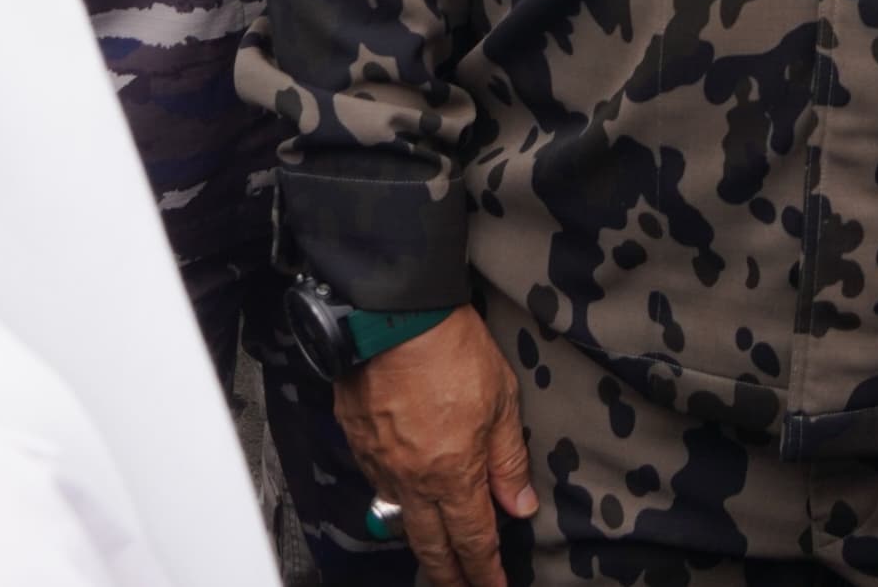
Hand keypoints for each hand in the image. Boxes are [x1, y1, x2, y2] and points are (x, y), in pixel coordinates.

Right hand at [333, 310, 539, 586]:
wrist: (392, 316)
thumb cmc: (452, 350)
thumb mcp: (502, 401)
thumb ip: (508, 460)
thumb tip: (519, 505)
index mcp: (453, 473)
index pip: (473, 539)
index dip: (485, 571)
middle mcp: (413, 480)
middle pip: (431, 545)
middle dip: (449, 574)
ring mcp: (380, 464)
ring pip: (401, 520)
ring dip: (421, 543)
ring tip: (436, 557)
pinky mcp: (358, 443)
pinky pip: (379, 486)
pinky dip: (395, 502)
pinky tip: (405, 501)